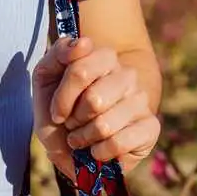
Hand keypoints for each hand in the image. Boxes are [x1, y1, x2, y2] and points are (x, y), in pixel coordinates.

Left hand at [32, 36, 160, 178]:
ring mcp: (141, 101)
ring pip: (104, 125)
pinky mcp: (150, 128)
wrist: (73, 148)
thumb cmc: (60, 113)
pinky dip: (99, 153)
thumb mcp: (46, 79)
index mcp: (103, 58)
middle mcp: (127, 75)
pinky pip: (118, 143)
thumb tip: (84, 42)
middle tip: (73, 124)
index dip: (63, 98)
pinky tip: (98, 151)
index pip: (80, 70)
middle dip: (74, 120)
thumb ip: (59, 54)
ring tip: (83, 137)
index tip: (58, 110)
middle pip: (93, 100)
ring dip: (84, 138)